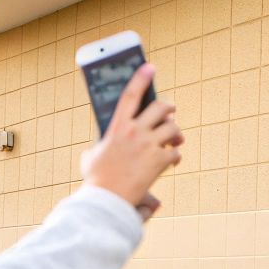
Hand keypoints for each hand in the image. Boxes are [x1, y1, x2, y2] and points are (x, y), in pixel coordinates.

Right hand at [81, 63, 182, 219]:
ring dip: (176, 134)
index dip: (141, 78)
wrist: (107, 200)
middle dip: (169, 108)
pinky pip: (175, 152)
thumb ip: (100, 144)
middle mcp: (135, 132)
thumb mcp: (92, 155)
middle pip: (161, 107)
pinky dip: (175, 156)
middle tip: (170, 113)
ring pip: (173, 128)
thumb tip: (101, 145)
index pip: (130, 95)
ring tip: (174, 141)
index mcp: (117, 127)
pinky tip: (171, 162)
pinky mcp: (160, 161)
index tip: (150, 67)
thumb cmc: (97, 180)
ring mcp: (149, 146)